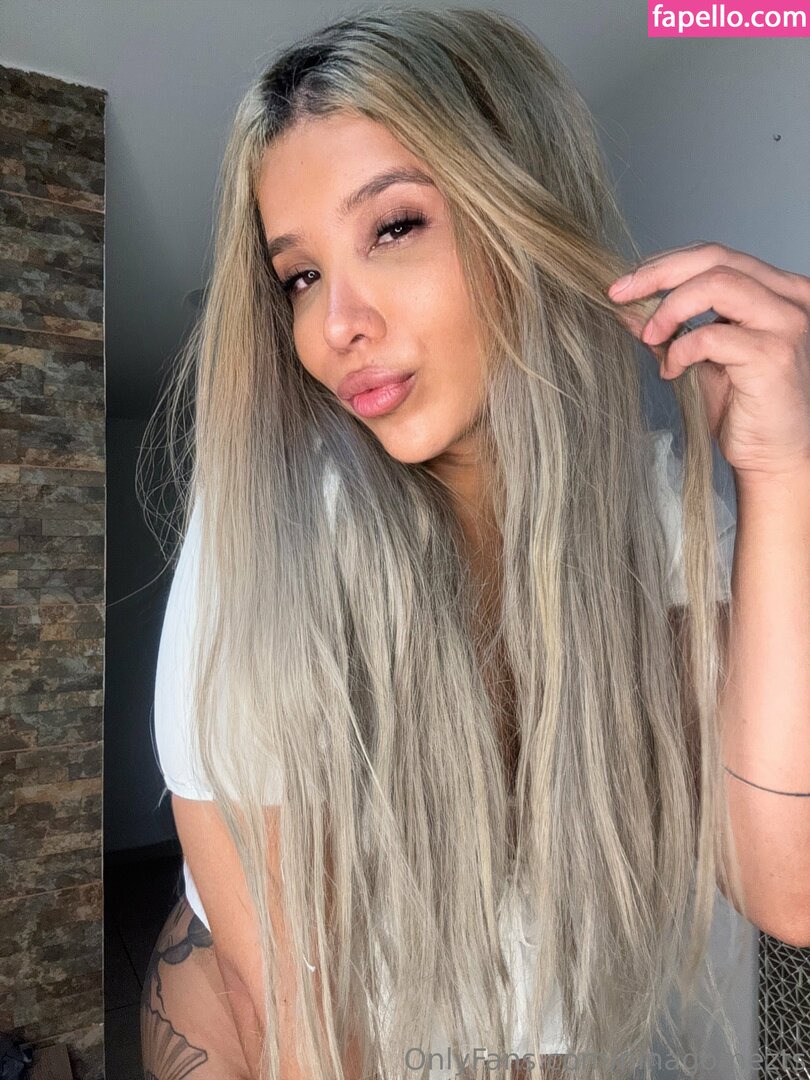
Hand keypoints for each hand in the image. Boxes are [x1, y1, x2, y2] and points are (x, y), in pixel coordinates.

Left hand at [607, 242, 809, 481]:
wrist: (772, 457)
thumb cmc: (742, 408)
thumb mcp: (699, 357)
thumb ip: (672, 327)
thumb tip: (627, 305)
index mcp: (776, 290)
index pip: (716, 255)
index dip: (665, 264)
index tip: (625, 283)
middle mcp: (790, 297)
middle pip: (715, 258)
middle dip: (657, 273)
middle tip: (618, 293)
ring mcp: (786, 323)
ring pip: (716, 283)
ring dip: (670, 308)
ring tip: (649, 337)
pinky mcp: (773, 355)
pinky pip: (712, 335)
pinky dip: (681, 350)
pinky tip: (671, 371)